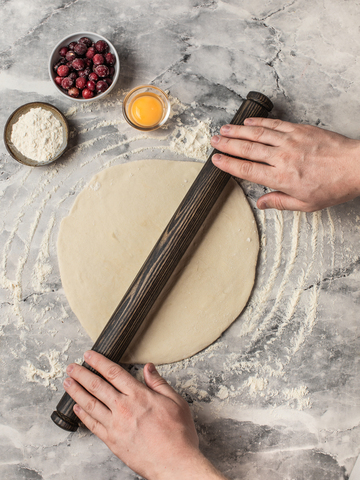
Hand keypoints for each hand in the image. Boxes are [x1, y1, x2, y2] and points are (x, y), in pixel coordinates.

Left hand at [64, 351, 226, 479]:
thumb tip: (148, 367)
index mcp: (139, 395)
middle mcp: (124, 408)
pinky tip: (77, 408)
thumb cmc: (178, 434)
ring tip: (67, 383)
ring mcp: (116, 425)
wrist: (175, 464)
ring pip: (91, 404)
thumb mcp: (176, 401)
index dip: (99, 362)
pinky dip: (83, 415)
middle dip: (82, 374)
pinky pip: (93, 425)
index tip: (89, 355)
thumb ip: (159, 383)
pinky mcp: (113, 441)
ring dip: (77, 392)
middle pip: (97, 386)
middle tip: (71, 367)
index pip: (113, 373)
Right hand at [211, 118, 359, 211]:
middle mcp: (283, 158)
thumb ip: (280, 202)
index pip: (247, 170)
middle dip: (227, 144)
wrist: (356, 166)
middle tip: (213, 141)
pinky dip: (260, 122)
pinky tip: (248, 122)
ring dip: (238, 131)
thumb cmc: (333, 186)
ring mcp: (291, 141)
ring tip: (224, 129)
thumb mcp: (305, 204)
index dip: (229, 165)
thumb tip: (261, 203)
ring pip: (258, 134)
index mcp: (282, 178)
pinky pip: (275, 125)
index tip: (217, 160)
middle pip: (248, 149)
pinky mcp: (300, 129)